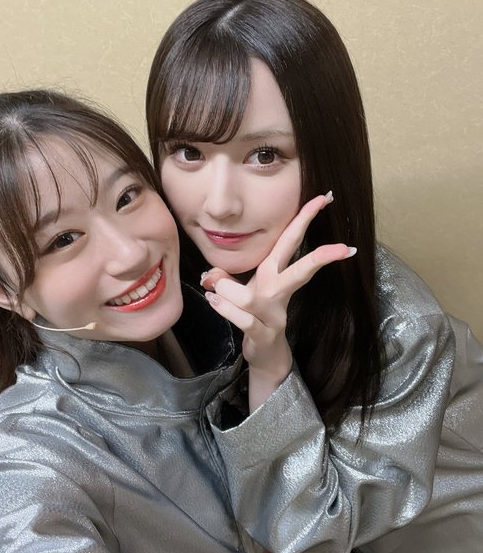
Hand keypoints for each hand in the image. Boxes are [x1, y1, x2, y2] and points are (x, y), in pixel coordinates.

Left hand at [202, 193, 355, 410]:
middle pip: (300, 269)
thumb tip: (209, 274)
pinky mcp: (263, 334)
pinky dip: (224, 308)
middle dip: (320, 257)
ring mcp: (274, 315)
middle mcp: (278, 292)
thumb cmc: (255, 316)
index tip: (325, 198)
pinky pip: (242, 318)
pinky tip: (213, 299)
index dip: (307, 218)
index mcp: (275, 274)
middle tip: (342, 246)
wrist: (265, 355)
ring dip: (227, 291)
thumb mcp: (242, 291)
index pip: (293, 240)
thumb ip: (224, 277)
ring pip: (250, 298)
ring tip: (213, 288)